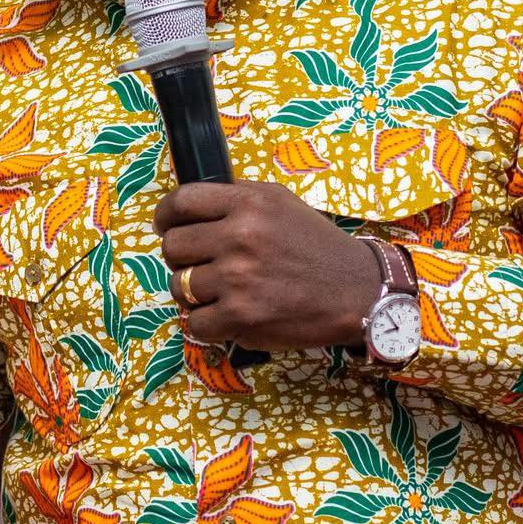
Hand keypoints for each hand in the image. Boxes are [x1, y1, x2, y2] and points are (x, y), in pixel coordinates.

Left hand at [153, 181, 378, 350]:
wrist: (357, 291)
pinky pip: (194, 322)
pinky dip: (207, 323)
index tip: (165, 226)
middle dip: (182, 258)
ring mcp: (238, 279)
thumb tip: (188, 209)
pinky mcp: (241, 317)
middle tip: (202, 264)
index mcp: (248, 203)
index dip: (166, 215)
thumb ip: (237, 200)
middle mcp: (240, 237)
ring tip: (219, 292)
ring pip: (179, 286)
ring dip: (193, 292)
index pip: (182, 202)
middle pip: (173, 246)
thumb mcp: (281, 203)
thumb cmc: (317, 247)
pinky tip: (228, 315)